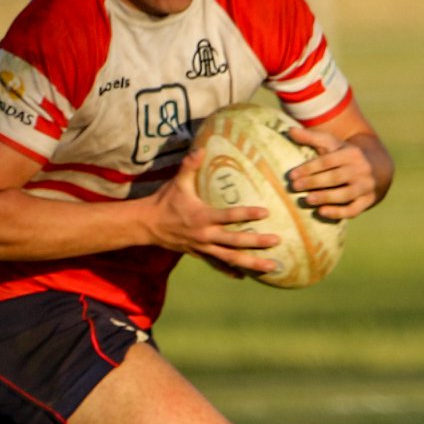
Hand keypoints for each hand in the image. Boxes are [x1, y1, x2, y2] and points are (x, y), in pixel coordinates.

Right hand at [145, 147, 280, 278]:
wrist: (147, 225)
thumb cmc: (164, 201)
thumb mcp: (177, 182)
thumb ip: (190, 166)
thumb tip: (201, 148)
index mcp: (201, 217)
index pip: (228, 216)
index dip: (247, 214)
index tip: (265, 212)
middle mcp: (204, 235)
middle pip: (234, 242)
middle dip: (257, 242)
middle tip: (277, 241)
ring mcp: (202, 247)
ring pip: (230, 258)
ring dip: (252, 263)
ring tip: (272, 267)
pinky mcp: (199, 254)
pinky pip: (217, 265)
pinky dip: (231, 271)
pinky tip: (245, 275)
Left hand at [285, 125, 379, 220]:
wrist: (378, 168)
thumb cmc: (346, 156)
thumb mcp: (333, 144)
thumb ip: (312, 138)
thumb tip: (290, 130)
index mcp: (351, 154)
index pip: (328, 161)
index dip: (309, 168)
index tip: (292, 175)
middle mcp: (361, 170)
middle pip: (335, 177)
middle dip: (314, 182)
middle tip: (294, 187)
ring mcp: (366, 186)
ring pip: (345, 194)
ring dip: (326, 197)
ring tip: (307, 199)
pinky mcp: (368, 201)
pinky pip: (353, 209)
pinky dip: (338, 212)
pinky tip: (321, 212)